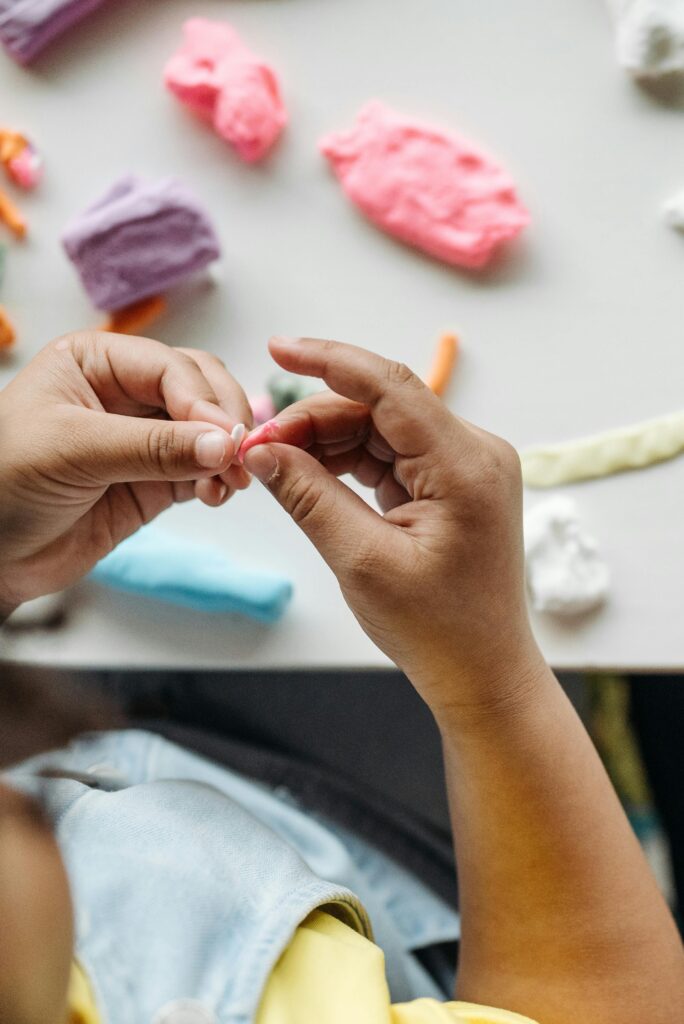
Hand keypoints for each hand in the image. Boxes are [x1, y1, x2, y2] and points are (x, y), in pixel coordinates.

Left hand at [0, 331, 251, 615]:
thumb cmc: (5, 483)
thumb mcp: (73, 451)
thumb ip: (151, 446)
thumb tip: (222, 444)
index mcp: (95, 362)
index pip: (170, 367)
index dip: (203, 400)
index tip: (225, 436)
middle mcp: (124, 393)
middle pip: (201, 389)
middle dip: (225, 421)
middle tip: (238, 456)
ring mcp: (143, 439)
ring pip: (209, 431)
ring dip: (227, 454)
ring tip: (230, 482)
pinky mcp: (153, 482)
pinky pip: (201, 472)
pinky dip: (217, 482)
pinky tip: (215, 495)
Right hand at [243, 337, 543, 716]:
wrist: (482, 674)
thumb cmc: (436, 630)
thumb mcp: (362, 561)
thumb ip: (309, 497)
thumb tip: (262, 450)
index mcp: (465, 465)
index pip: (391, 387)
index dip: (330, 360)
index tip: (278, 347)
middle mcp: (473, 453)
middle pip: (381, 408)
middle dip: (315, 420)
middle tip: (259, 448)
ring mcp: (464, 468)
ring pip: (381, 429)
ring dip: (326, 441)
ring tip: (276, 466)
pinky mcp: (451, 485)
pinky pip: (390, 455)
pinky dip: (347, 462)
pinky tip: (309, 475)